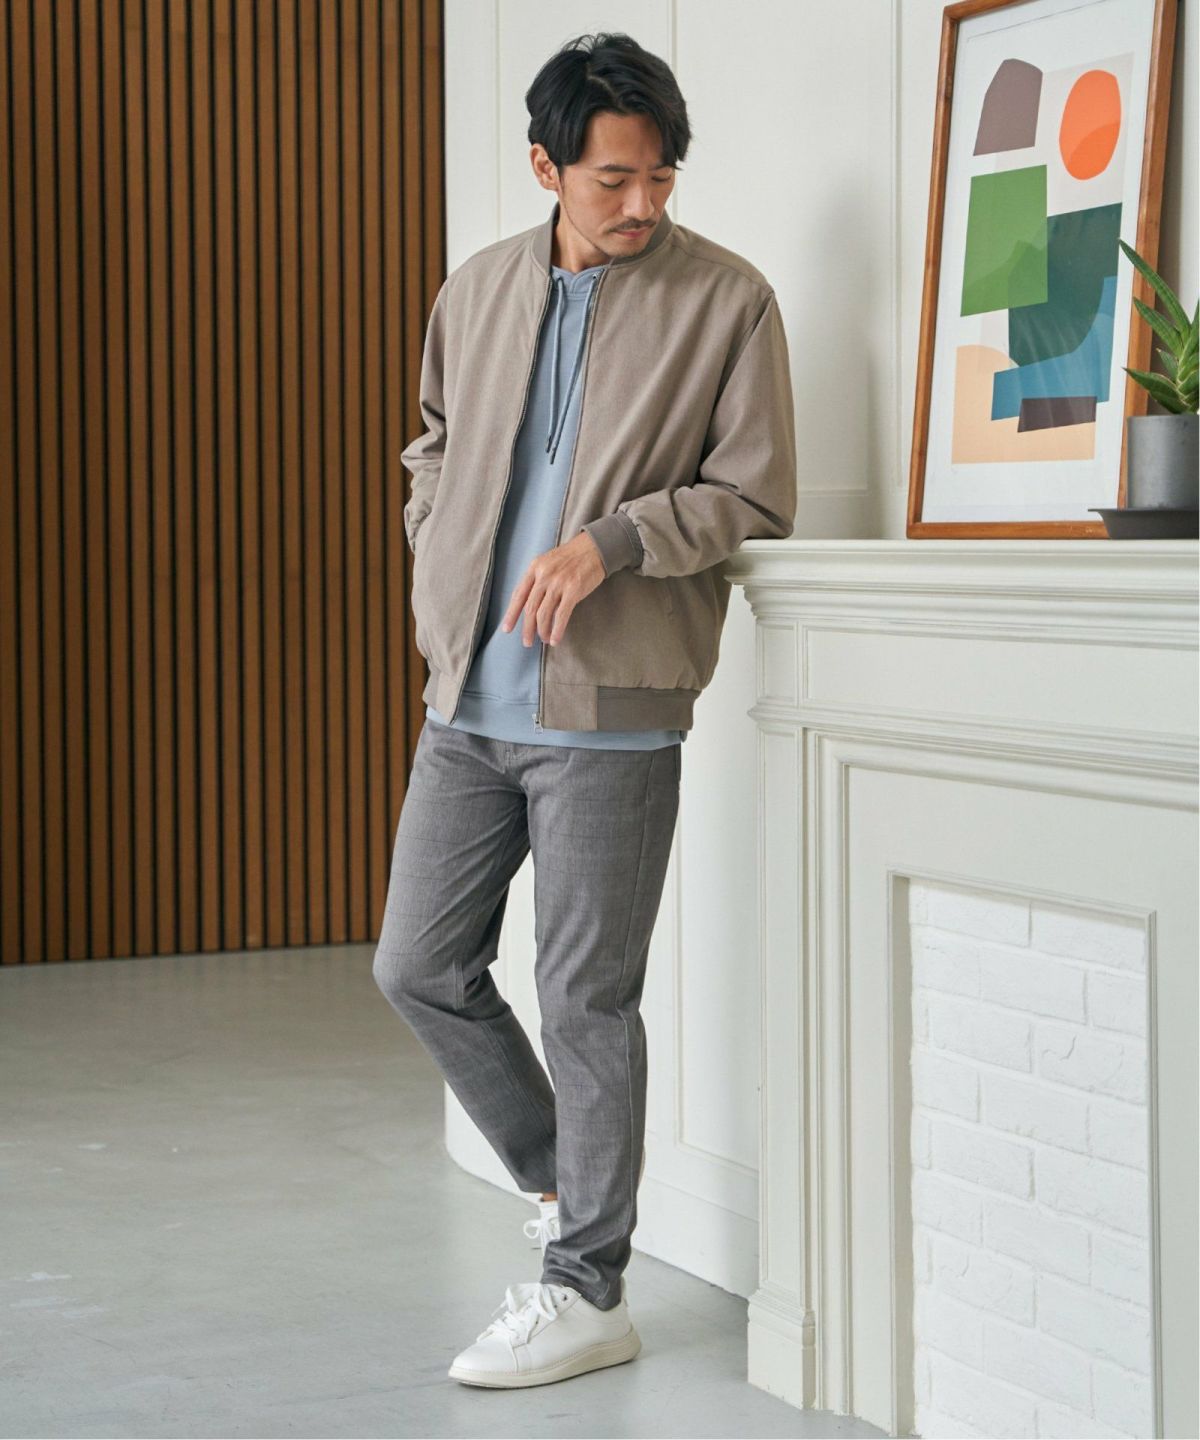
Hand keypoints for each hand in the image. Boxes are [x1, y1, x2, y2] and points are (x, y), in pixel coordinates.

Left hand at [500, 530, 606, 646]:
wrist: (593, 548)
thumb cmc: (570, 558)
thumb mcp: (547, 563)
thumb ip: (537, 580)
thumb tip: (529, 606)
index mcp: (534, 568)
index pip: (518, 595)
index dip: (511, 614)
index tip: (507, 629)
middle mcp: (544, 576)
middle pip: (530, 608)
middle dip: (527, 628)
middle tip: (527, 642)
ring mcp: (558, 583)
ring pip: (544, 614)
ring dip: (542, 631)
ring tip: (543, 640)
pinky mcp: (573, 590)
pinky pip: (561, 615)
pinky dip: (557, 630)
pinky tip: (555, 639)